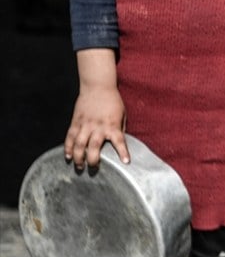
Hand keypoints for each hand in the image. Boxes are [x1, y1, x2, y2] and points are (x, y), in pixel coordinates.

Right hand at [64, 48, 128, 168]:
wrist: (98, 87)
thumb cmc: (113, 101)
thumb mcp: (122, 114)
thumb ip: (120, 129)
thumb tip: (118, 144)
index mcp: (112, 125)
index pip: (119, 141)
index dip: (123, 152)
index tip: (126, 162)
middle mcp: (98, 127)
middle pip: (93, 147)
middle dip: (92, 161)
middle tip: (93, 169)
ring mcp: (85, 125)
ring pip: (78, 145)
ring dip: (78, 157)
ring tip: (79, 166)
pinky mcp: (75, 122)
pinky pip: (69, 137)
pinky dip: (67, 148)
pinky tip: (67, 156)